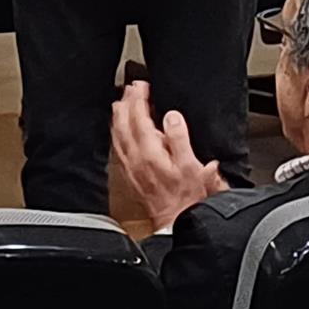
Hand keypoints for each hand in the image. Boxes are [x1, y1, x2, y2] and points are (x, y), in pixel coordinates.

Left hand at [111, 80, 225, 228]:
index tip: (142, 86)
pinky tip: (118, 129)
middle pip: (123, 122)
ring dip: (118, 115)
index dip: (139, 99)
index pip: (139, 117)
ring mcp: (129, 166)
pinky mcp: (129, 174)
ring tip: (121, 101)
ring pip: (117, 133)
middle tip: (130, 88)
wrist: (178, 222)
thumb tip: (172, 116)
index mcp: (149, 153)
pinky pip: (117, 146)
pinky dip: (116, 131)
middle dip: (126, 102)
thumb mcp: (192, 166)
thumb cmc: (187, 198)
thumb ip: (180, 139)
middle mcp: (134, 158)